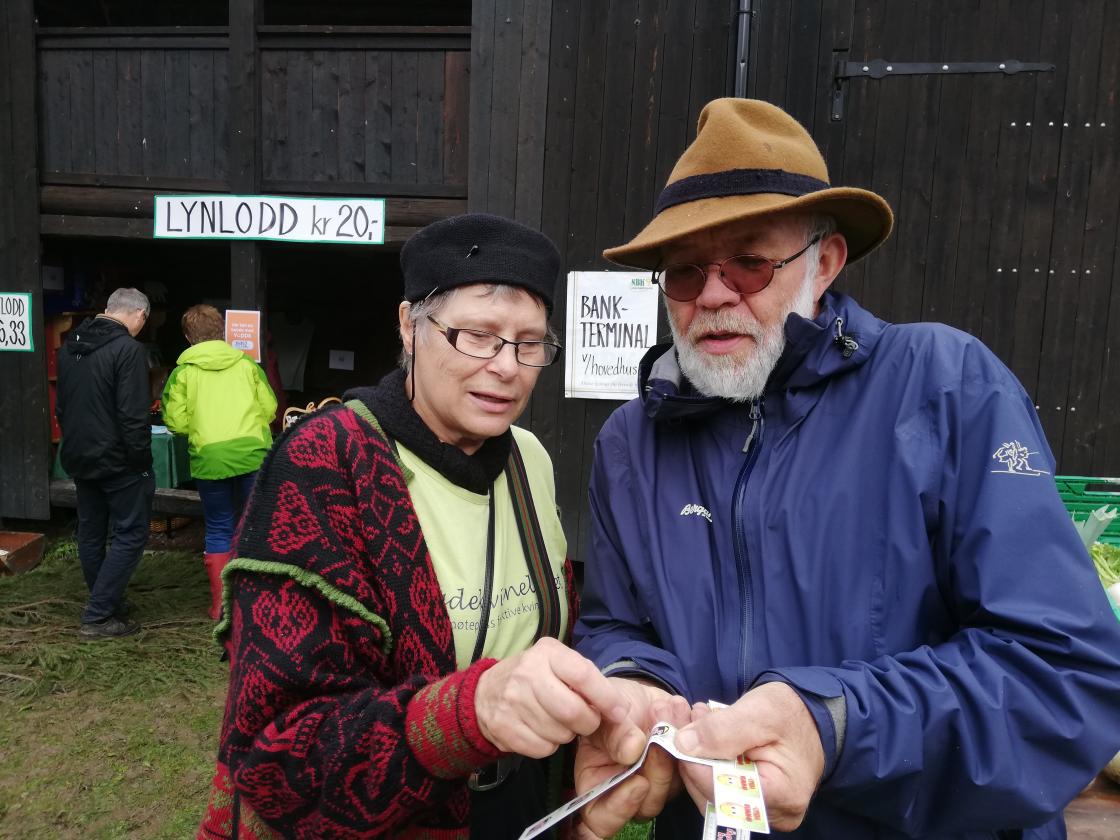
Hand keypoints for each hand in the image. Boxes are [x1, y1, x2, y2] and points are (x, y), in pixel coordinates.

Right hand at [474, 637, 635, 757]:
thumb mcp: (557, 664)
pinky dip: (548, 745)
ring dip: (566, 734)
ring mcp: (512, 701)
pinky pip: (542, 748)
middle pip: (573, 711)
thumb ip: (586, 679)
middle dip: (588, 723)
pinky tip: (541, 731)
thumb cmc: (534, 677)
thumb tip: (619, 708)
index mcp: (547, 652)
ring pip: (560, 733)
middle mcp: (527, 673)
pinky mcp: (503, 727)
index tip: (620, 713)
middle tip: (585, 721)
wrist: (485, 692)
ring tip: (556, 721)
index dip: (606, 698)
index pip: (583, 675)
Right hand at [574, 681, 690, 838]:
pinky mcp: (680, 772)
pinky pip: (693, 767)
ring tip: (669, 710)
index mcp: (597, 782)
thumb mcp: (604, 713)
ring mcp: (656, 784)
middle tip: (661, 738)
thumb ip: (612, 733)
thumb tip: (631, 750)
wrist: (637, 694)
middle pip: (644, 806)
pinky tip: (682, 709)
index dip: (620, 808)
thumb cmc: (610, 704)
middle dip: (658, 773)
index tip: (639, 781)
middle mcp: (626, 791)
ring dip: (676, 751)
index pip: (601, 816)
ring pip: (673, 790)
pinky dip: (691, 738)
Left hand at [674, 682, 824, 831]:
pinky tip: (707, 736)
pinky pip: (720, 789)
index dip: (692, 760)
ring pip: (711, 794)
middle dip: (692, 758)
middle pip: (712, 795)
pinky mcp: (754, 804)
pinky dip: (708, 763)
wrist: (814, 718)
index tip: (677, 731)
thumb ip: (722, 729)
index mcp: (781, 794)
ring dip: (698, 758)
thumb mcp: (760, 711)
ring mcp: (764, 812)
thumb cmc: (793, 713)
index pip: (719, 788)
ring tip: (698, 722)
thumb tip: (682, 744)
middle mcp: (774, 814)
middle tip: (685, 721)